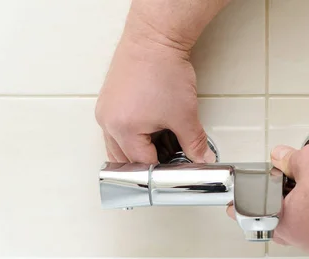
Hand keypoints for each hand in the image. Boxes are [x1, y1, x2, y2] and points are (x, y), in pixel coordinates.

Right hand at [95, 35, 214, 163]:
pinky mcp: (110, 101)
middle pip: (126, 160)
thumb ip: (194, 143)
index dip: (163, 170)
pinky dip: (135, 135)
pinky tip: (155, 127)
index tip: (178, 170)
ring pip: (120, 146)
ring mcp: (106, 111)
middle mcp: (108, 122)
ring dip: (141, 149)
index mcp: (122, 129)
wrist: (155, 38)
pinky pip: (118, 129)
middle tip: (172, 158)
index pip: (142, 165)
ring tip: (165, 140)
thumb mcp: (184, 115)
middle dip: (149, 162)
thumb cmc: (163, 69)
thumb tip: (202, 158)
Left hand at [228, 141, 308, 251]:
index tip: (237, 205)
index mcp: (290, 224)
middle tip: (278, 186)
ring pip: (305, 226)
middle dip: (276, 205)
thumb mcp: (307, 158)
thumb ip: (286, 160)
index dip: (245, 204)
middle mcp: (308, 239)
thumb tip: (280, 158)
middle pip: (281, 224)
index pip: (256, 216)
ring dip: (301, 209)